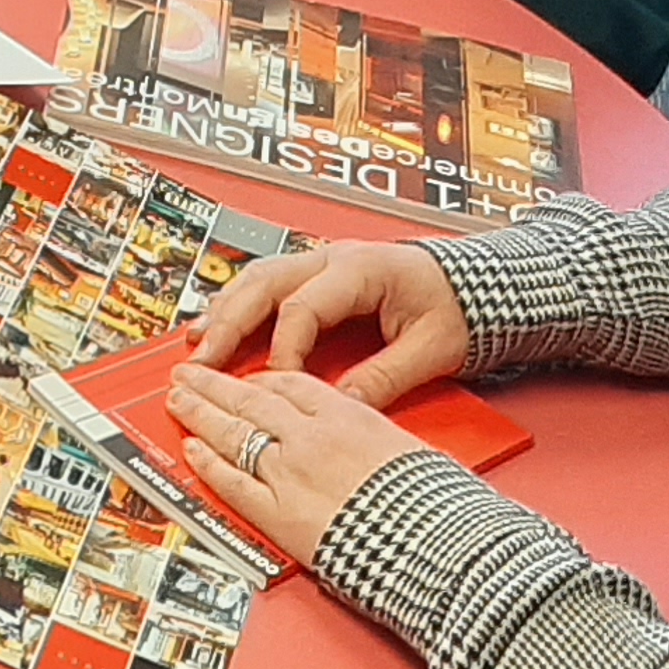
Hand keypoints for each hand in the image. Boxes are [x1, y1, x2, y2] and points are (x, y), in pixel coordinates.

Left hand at [168, 360, 435, 570]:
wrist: (434, 544)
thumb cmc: (434, 504)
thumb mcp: (412, 450)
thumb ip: (377, 440)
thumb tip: (372, 446)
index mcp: (348, 415)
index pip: (291, 384)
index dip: (260, 378)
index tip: (246, 376)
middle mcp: (312, 437)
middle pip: (251, 400)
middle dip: (215, 385)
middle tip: (190, 374)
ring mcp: (290, 473)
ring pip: (233, 433)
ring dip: (199, 413)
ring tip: (177, 399)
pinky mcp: (277, 513)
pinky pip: (232, 482)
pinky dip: (208, 464)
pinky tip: (191, 449)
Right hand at [187, 241, 472, 408]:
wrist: (474, 282)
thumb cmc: (457, 307)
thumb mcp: (431, 347)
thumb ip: (386, 377)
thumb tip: (343, 409)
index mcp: (361, 269)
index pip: (303, 307)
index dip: (284, 349)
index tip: (275, 384)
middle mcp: (333, 260)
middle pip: (264, 284)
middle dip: (229, 322)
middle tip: (202, 360)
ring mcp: (321, 263)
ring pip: (257, 279)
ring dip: (224, 310)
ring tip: (195, 344)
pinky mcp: (317, 275)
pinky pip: (266, 284)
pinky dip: (237, 305)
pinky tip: (216, 326)